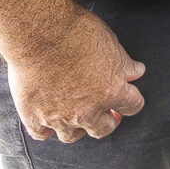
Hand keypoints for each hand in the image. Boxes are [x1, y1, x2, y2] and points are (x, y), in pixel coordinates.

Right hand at [7, 10, 145, 142]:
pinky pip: (42, 135)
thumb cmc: (75, 33)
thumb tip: (136, 73)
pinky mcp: (33, 116)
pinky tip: (48, 121)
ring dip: (77, 127)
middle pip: (103, 129)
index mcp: (111, 92)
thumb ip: (125, 64)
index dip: (131, 101)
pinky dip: (46, 129)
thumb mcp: (111, 43)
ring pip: (72, 136)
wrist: (38, 32)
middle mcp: (87, 111)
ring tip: (76, 116)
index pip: (133, 106)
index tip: (127, 99)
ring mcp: (59, 117)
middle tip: (105, 112)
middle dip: (107, 120)